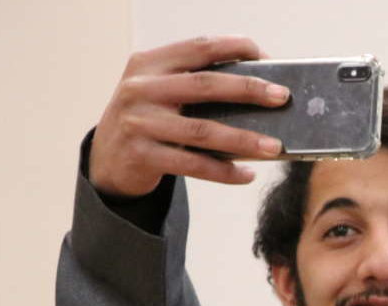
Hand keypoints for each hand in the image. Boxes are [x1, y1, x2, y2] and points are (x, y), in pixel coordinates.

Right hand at [89, 35, 290, 197]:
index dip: (235, 48)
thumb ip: (194, 84)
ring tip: (275, 146)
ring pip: (202, 130)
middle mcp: (140, 89)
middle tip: (282, 97)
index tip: (267, 56)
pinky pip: (192, 165)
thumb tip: (259, 91)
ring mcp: (139, 123)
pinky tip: (246, 174)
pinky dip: (224, 171)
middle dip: (249, 89)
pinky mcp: (141, 155)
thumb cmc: (147, 120)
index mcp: (149, 64)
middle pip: (205, 85)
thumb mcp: (160, 92)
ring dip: (244, 139)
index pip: (199, 47)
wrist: (105, 159)